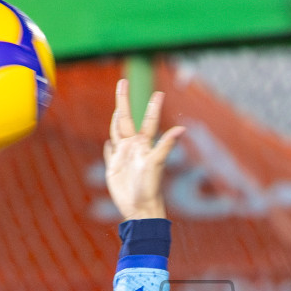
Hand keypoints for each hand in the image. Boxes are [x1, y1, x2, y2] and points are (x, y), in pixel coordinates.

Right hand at [104, 80, 184, 221]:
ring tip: (118, 106)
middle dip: (123, 101)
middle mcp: (133, 147)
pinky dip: (109, 147)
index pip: (148, 121)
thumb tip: (181, 129)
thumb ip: (166, 145)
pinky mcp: (113, 167)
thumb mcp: (157, 163)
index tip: (159, 93)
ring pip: (116, 131)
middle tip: (123, 82)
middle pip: (125, 119)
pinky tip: (109, 142)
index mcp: (144, 144)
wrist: (139, 208)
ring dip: (115, 119)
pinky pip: (110, 153)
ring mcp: (122, 156)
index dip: (153, 107)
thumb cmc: (150, 186)